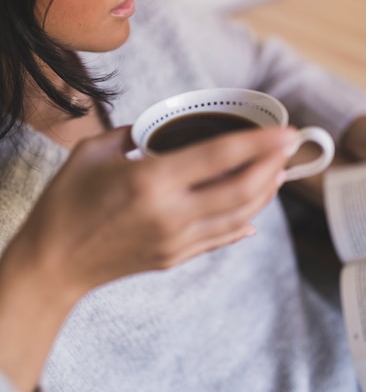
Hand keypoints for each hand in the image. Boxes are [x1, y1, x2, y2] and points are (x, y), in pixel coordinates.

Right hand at [0, 123, 297, 391]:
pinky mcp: (174, 258)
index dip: (259, 142)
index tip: (287, 132)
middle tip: (287, 148)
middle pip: (240, 190)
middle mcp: (171, 213)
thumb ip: (132, 133)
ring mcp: (176, 241)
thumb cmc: (66, 203)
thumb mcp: (93, 152)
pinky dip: (242, 224)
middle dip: (272, 166)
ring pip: (238, 218)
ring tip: (276, 173)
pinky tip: (253, 213)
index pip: (219, 157)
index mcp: (151, 180)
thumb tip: (160, 127)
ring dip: (263, 194)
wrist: (52, 264)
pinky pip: (219, 239)